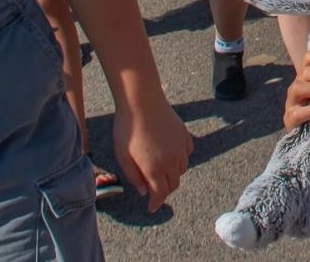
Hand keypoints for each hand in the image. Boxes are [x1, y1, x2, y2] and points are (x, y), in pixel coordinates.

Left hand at [110, 96, 192, 212]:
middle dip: (164, 190)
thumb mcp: (122, 156)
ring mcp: (180, 147)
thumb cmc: (127, 128)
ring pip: (181, 169)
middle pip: (173, 184)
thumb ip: (133, 176)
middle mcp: (171, 160)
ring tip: (161, 170)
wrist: (142, 101)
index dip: (155, 203)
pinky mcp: (184, 135)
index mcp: (154, 168)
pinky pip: (187, 153)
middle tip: (154, 189)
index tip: (151, 207)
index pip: (160, 194)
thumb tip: (143, 191)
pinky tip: (171, 153)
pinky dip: (180, 158)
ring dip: (172, 174)